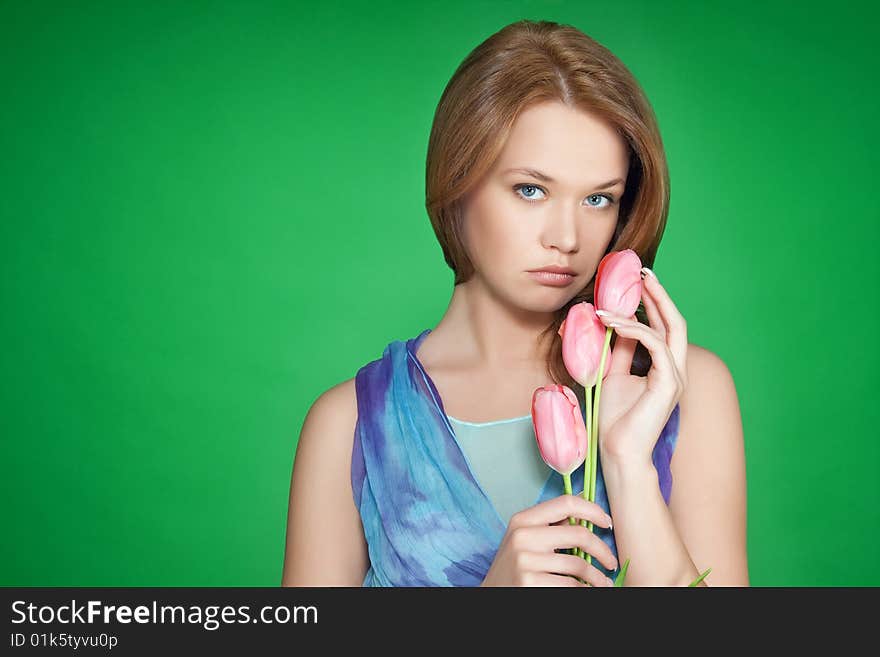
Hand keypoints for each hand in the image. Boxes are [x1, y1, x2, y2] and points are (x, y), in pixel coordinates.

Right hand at [480, 495, 617, 586]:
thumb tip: (584, 502)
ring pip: (578, 565)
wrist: (491, 595)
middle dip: (603, 550)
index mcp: (523, 520)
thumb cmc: (514, 567)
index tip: (606, 523)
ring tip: (604, 583)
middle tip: (611, 562)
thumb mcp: (525, 540)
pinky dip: (585, 589)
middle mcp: (522, 536)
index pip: (566, 503)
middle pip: (579, 534)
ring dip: (598, 577)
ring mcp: (524, 561)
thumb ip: (551, 524)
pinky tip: (587, 590)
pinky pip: (571, 585)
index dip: (592, 510)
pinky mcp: (529, 583)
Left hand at [594, 268, 688, 464]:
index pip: (663, 327)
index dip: (653, 303)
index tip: (637, 281)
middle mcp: (675, 370)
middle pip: (675, 322)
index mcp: (664, 369)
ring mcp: (676, 377)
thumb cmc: (614, 420)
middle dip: (659, 294)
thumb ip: (617, 351)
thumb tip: (610, 325)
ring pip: (668, 329)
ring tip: (609, 302)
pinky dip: (634, 329)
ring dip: (638, 310)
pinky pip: (656, 344)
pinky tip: (612, 323)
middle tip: (642, 271)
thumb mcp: (611, 375)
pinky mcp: (669, 384)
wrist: (618, 453)